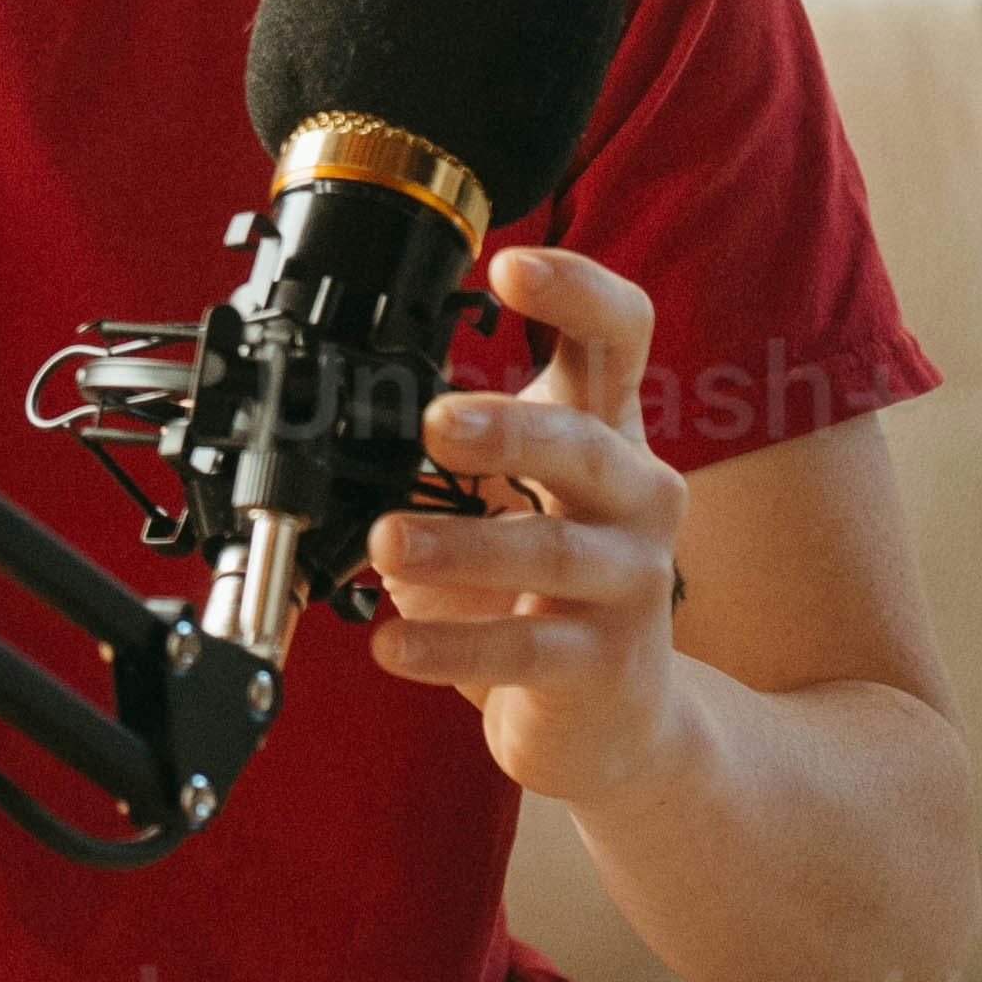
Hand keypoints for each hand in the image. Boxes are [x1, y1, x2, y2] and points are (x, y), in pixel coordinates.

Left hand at [356, 237, 693, 814]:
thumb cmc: (544, 586)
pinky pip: (526, 650)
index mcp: (607, 432)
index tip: (509, 265)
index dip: (576, 293)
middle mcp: (636, 495)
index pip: (619, 337)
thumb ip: (450, 449)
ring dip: (460, 545)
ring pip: (553, 550)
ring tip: (387, 544)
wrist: (609, 716)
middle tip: (435, 425)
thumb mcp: (506, 497)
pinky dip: (451, 648)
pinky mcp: (605, 663)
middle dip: (509, 428)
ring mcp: (631, 581)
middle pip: (585, 444)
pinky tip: (392, 646)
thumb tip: (346, 414)